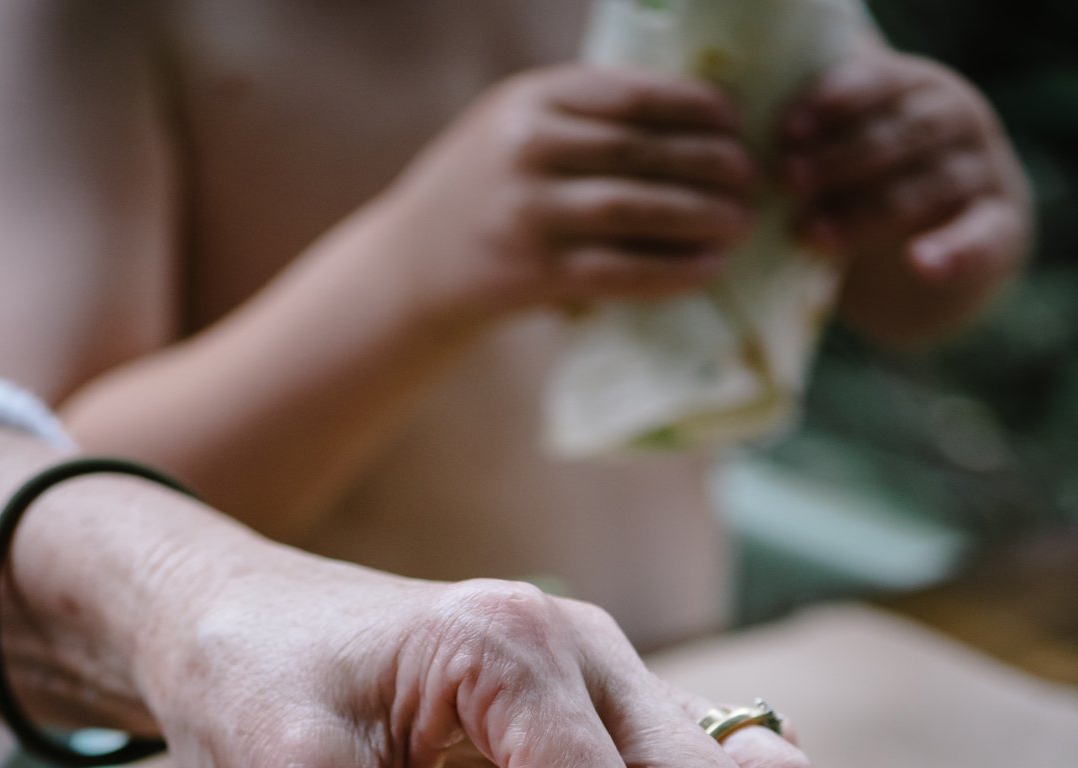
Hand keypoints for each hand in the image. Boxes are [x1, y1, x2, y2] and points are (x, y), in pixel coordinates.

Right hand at [381, 62, 756, 326]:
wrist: (412, 265)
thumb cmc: (481, 191)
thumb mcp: (515, 127)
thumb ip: (582, 115)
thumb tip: (687, 116)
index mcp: (530, 99)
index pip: (631, 96)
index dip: (694, 108)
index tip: (734, 123)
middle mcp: (528, 149)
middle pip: (643, 151)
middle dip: (710, 164)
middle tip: (752, 179)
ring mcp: (529, 214)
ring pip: (637, 209)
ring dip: (700, 217)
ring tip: (740, 223)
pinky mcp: (533, 274)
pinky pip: (619, 270)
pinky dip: (670, 270)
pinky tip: (706, 269)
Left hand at [778, 50, 1029, 342]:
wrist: (952, 241)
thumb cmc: (879, 186)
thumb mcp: (855, 149)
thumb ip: (818, 135)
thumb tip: (741, 126)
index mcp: (920, 89)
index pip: (878, 84)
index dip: (831, 104)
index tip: (784, 132)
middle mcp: (958, 120)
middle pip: (899, 135)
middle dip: (839, 158)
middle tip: (787, 181)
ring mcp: (982, 173)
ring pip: (924, 187)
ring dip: (865, 213)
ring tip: (811, 236)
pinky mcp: (1000, 229)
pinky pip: (980, 238)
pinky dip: (952, 251)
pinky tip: (920, 263)